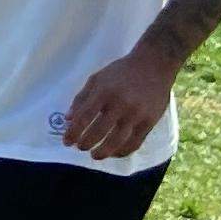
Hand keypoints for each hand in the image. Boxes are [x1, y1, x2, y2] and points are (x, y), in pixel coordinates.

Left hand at [61, 43, 181, 159]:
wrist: (154, 64)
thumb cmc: (121, 71)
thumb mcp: (97, 78)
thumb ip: (81, 98)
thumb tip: (68, 119)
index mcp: (104, 92)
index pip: (84, 118)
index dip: (73, 132)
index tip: (66, 141)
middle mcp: (120, 104)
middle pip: (99, 132)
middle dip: (86, 143)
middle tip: (80, 148)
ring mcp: (136, 114)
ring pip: (117, 141)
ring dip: (103, 152)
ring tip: (95, 155)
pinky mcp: (149, 121)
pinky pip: (135, 143)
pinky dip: (122, 151)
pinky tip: (114, 153)